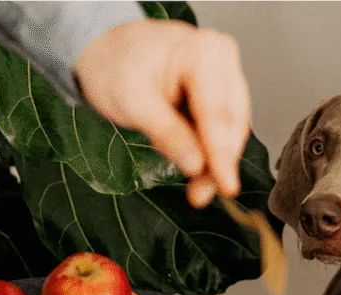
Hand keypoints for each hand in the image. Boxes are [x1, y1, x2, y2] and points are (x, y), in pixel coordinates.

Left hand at [74, 19, 250, 207]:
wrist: (108, 53)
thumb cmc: (115, 66)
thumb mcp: (132, 101)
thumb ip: (167, 133)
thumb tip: (197, 165)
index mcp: (204, 52)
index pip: (218, 112)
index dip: (222, 153)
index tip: (225, 186)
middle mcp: (222, 62)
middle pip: (232, 123)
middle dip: (220, 163)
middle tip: (200, 195)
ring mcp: (224, 79)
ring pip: (232, 131)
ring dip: (217, 164)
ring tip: (197, 189)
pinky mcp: (221, 97)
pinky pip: (224, 132)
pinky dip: (212, 155)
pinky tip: (197, 169)